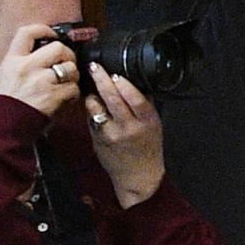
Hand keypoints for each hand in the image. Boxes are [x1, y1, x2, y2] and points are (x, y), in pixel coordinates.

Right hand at [0, 25, 81, 117]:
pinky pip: (73, 88)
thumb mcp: (6, 74)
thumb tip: (45, 50)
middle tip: (66, 63)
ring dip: (73, 76)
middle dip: (68, 55)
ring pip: (70, 68)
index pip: (27, 32)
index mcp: (12, 59)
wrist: (5, 127)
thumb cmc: (7, 102)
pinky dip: (73, 93)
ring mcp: (41, 81)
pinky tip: (65, 97)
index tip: (53, 34)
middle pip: (58, 48)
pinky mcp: (53, 96)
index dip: (45, 29)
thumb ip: (23, 60)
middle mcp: (27, 67)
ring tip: (65, 83)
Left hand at [84, 65, 165, 208]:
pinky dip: (90, 109)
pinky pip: (90, 117)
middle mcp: (131, 127)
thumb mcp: (153, 126)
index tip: (116, 73)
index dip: (124, 84)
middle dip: (102, 79)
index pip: (136, 98)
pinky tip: (93, 106)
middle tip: (95, 67)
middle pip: (113, 98)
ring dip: (92, 94)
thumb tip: (132, 82)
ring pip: (97, 106)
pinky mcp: (99, 139)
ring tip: (94, 89)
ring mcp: (113, 133)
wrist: (139, 176)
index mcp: (149, 121)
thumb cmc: (147, 148)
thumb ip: (143, 106)